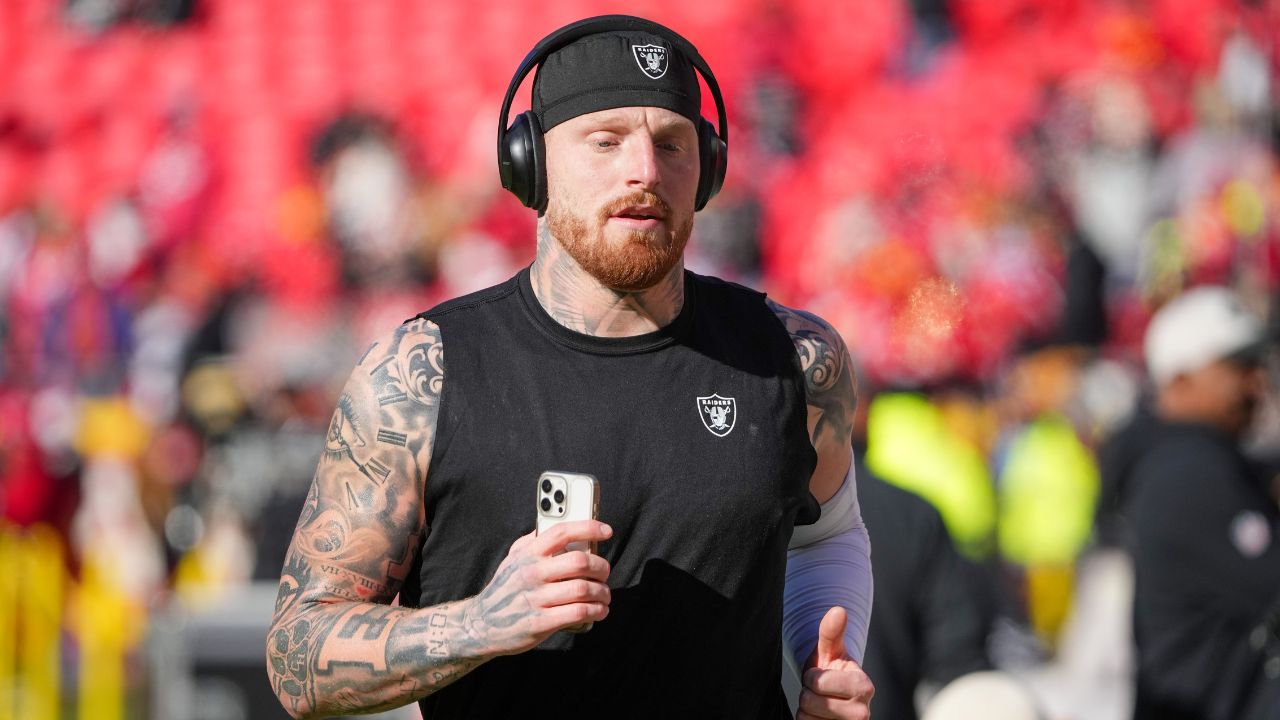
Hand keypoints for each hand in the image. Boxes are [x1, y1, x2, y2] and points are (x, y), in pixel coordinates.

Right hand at [461, 520, 612, 656]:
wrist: (480, 625)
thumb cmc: (504, 589)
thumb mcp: (513, 560)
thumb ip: (533, 542)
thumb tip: (561, 525)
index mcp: (527, 554)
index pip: (561, 532)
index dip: (588, 527)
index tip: (606, 531)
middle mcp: (531, 573)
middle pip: (579, 561)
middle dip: (601, 567)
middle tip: (604, 572)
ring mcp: (535, 599)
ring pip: (583, 589)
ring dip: (602, 592)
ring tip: (604, 595)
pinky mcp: (540, 623)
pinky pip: (578, 613)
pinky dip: (596, 611)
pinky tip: (599, 610)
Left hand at [798, 607, 873, 719]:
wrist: (833, 698)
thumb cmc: (831, 671)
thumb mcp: (830, 650)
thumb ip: (831, 632)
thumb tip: (838, 610)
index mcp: (864, 687)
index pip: (817, 682)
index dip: (812, 676)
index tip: (822, 676)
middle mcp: (862, 713)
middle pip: (809, 702)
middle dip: (807, 693)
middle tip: (820, 691)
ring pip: (806, 718)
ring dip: (806, 710)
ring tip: (820, 703)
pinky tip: (818, 718)